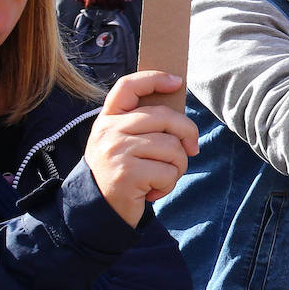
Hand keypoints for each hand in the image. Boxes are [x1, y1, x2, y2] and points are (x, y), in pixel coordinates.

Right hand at [84, 71, 200, 226]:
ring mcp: (117, 151)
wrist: (97, 211)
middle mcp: (109, 131)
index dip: (154, 79)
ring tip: (163, 176)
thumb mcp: (123, 143)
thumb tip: (184, 125)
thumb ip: (144, 126)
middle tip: (192, 150)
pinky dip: (169, 184)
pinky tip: (153, 191)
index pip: (128, 86)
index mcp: (108, 118)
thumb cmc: (120, 172)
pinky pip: (168, 172)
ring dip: (178, 165)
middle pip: (165, 117)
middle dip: (188, 133)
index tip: (177, 82)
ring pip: (172, 147)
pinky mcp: (127, 174)